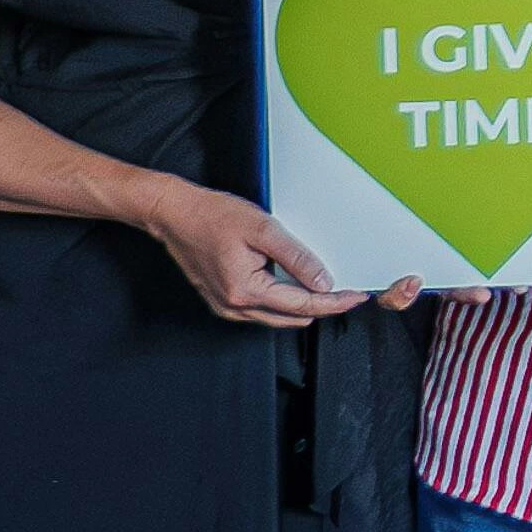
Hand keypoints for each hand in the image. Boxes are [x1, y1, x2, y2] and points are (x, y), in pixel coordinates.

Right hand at [136, 180, 394, 327]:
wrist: (175, 213)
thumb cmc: (212, 216)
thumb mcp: (264, 229)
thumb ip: (297, 258)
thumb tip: (323, 282)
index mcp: (245, 291)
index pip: (303, 306)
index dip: (335, 303)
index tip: (356, 297)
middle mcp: (234, 306)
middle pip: (292, 317)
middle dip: (322, 306)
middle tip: (346, 291)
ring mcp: (226, 306)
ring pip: (277, 317)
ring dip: (302, 305)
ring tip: (324, 286)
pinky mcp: (223, 300)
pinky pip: (261, 309)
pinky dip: (282, 301)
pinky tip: (293, 284)